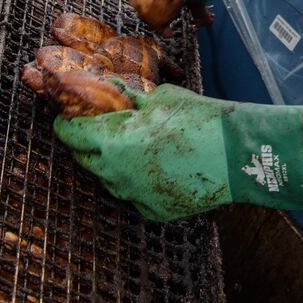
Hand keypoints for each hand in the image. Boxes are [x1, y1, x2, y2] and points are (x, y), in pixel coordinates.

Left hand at [53, 84, 302, 220]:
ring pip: (111, 182)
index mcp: (112, 143)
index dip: (66, 124)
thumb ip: (132, 99)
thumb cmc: (199, 120)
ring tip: (128, 147)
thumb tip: (117, 92)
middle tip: (95, 130)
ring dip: (112, 165)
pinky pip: (135, 195)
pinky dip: (138, 181)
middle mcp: (117, 176)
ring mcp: (136, 197)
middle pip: (86, 161)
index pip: (72, 135)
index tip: (66, 117)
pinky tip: (153, 167)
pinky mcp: (155, 211)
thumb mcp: (161, 98)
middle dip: (85, 145)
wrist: (236, 154)